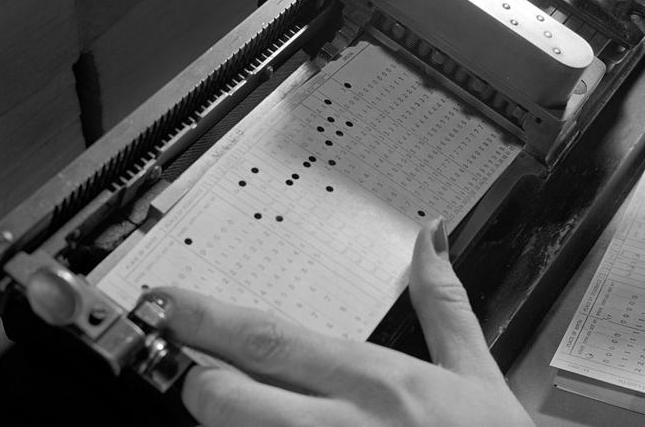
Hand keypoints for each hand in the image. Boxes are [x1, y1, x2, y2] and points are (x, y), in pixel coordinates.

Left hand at [147, 220, 533, 426]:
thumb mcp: (476, 373)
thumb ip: (443, 303)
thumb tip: (430, 236)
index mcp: (377, 382)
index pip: (273, 341)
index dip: (209, 320)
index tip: (167, 303)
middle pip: (231, 399)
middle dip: (198, 383)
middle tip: (193, 372)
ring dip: (225, 426)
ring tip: (236, 408)